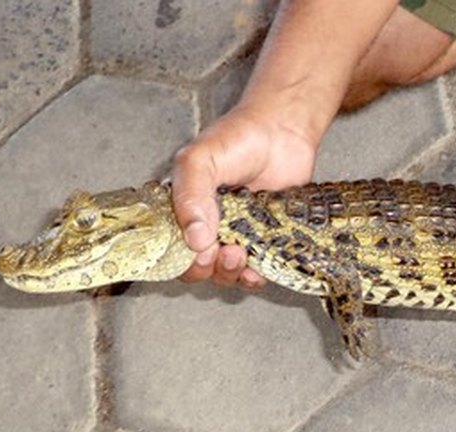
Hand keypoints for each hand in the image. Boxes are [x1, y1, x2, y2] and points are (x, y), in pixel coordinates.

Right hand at [170, 100, 319, 286]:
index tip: (199, 253)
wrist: (283, 130)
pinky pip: (258, 271)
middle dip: (209, 269)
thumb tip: (195, 241)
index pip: (172, 249)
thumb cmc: (238, 138)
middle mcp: (209, 227)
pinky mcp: (266, 240)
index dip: (182, 260)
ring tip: (240, 253)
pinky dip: (256, 277)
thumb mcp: (200, 160)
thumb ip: (190, 196)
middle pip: (199, 268)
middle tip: (224, 251)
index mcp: (184, 209)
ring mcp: (238, 235)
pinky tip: (259, 268)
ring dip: (231, 273)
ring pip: (227, 273)